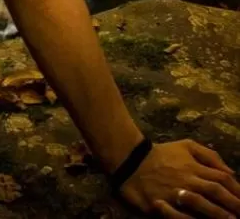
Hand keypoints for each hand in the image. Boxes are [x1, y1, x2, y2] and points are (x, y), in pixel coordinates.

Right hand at [119, 140, 239, 217]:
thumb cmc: (161, 154)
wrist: (129, 159)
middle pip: (215, 191)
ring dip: (217, 212)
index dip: (237, 190)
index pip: (222, 179)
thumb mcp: (185, 146)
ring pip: (201, 203)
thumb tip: (230, 172)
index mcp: (194, 167)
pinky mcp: (161, 204)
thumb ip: (209, 155)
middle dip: (233, 203)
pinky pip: (179, 214)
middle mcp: (188, 180)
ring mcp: (174, 192)